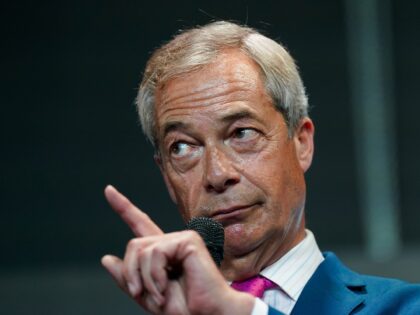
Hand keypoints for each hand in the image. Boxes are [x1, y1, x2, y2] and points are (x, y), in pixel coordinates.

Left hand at [101, 185, 254, 314]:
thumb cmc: (184, 308)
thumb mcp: (146, 294)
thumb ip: (127, 277)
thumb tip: (106, 259)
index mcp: (162, 252)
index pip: (140, 224)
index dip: (124, 207)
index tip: (109, 190)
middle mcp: (171, 241)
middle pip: (134, 245)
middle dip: (131, 273)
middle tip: (141, 293)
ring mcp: (181, 238)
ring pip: (142, 250)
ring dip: (144, 279)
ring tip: (159, 294)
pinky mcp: (189, 240)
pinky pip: (155, 252)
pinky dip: (154, 275)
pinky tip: (166, 285)